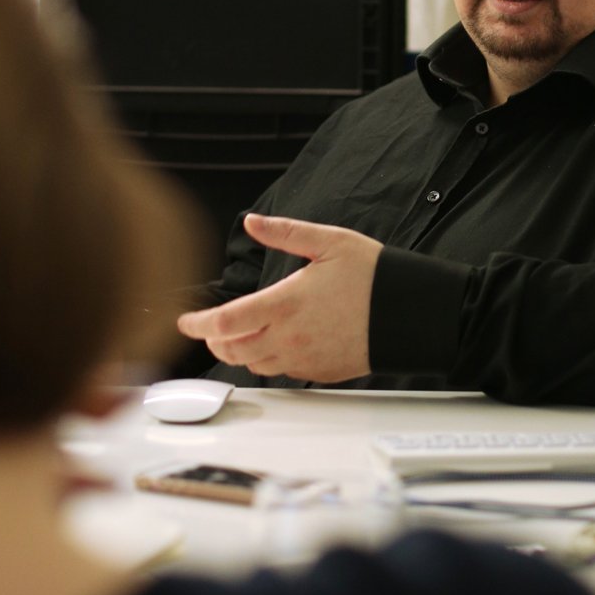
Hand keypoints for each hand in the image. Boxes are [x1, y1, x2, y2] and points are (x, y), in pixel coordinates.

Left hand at [176, 214, 379, 381]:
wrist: (410, 312)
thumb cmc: (373, 275)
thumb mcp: (329, 241)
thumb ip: (285, 232)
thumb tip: (253, 221)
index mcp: (285, 303)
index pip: (224, 322)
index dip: (197, 325)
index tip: (184, 322)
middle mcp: (289, 337)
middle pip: (232, 350)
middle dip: (214, 341)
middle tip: (209, 329)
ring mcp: (304, 358)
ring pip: (254, 365)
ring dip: (239, 353)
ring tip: (237, 336)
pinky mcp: (320, 372)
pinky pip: (282, 372)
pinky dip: (267, 361)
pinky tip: (274, 344)